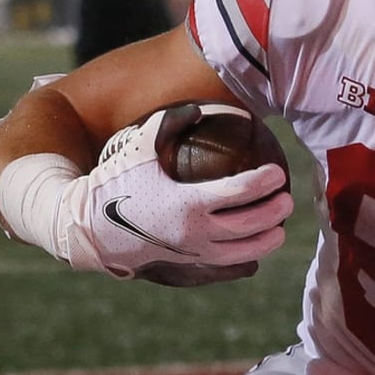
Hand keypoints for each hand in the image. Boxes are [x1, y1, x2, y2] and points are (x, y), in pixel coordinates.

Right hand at [57, 105, 292, 282]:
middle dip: (274, 212)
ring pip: (241, 252)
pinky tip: (256, 250)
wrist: (86, 227)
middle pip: (248, 226)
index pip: (238, 193)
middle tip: (288, 199)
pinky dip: (245, 259)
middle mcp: (193, 232)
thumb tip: (198, 108)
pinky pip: (223, 266)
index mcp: (186, 202)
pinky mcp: (185, 265)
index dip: (263, 183)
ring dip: (266, 240)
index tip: (277, 173)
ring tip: (280, 228)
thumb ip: (169, 123)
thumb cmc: (113, 181)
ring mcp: (191, 253)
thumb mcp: (138, 146)